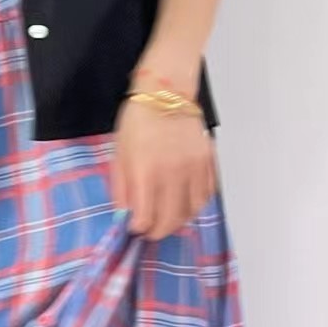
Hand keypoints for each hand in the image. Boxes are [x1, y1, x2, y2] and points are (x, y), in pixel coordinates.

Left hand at [111, 99, 216, 240]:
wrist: (165, 94)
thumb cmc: (136, 124)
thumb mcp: (119, 156)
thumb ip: (121, 189)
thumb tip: (125, 216)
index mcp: (145, 173)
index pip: (145, 218)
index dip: (139, 229)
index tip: (135, 227)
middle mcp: (172, 174)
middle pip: (171, 220)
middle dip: (158, 232)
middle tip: (151, 231)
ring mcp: (194, 169)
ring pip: (192, 211)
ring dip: (179, 220)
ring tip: (168, 217)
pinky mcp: (208, 162)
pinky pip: (207, 195)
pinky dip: (196, 204)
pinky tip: (185, 202)